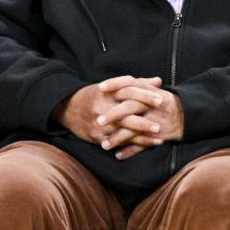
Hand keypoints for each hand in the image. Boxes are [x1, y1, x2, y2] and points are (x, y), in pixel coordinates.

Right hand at [53, 76, 183, 160]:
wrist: (67, 108)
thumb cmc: (96, 96)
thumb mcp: (112, 87)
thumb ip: (137, 84)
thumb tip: (158, 81)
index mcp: (109, 92)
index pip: (129, 91)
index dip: (145, 96)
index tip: (161, 100)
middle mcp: (103, 106)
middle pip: (126, 113)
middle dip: (143, 121)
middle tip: (160, 126)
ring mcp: (100, 123)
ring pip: (122, 131)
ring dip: (141, 137)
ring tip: (158, 139)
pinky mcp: (96, 136)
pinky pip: (116, 142)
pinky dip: (130, 146)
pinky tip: (144, 148)